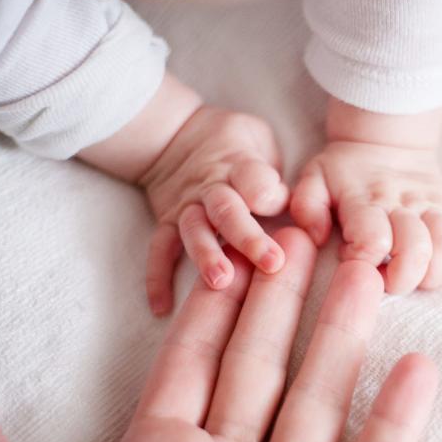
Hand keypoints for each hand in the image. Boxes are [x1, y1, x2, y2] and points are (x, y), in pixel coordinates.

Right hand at [76, 74, 288, 316]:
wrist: (176, 134)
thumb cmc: (236, 143)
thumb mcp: (256, 137)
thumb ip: (269, 165)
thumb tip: (283, 199)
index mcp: (239, 165)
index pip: (252, 177)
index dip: (265, 189)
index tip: (279, 202)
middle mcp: (211, 187)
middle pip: (227, 211)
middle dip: (248, 237)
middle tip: (272, 262)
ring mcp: (186, 206)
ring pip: (194, 231)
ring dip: (207, 256)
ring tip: (220, 282)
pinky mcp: (166, 221)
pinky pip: (159, 249)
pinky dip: (158, 277)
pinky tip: (161, 307)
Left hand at [291, 99, 441, 293]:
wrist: (386, 139)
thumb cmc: (344, 170)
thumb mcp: (313, 179)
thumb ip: (307, 207)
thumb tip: (318, 238)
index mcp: (365, 201)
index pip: (372, 241)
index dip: (364, 263)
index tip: (354, 262)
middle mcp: (403, 203)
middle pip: (416, 251)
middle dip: (401, 279)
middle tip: (387, 279)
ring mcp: (432, 205)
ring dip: (433, 271)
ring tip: (414, 273)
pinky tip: (439, 260)